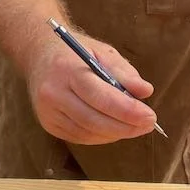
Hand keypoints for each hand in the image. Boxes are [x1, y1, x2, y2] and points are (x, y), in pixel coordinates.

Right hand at [28, 30, 156, 143]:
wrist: (39, 56)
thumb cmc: (75, 53)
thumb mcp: (102, 52)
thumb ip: (124, 73)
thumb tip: (145, 91)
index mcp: (67, 70)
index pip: (100, 96)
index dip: (127, 110)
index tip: (149, 116)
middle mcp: (53, 93)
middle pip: (94, 120)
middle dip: (125, 126)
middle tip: (148, 125)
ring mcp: (48, 112)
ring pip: (88, 133)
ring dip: (116, 134)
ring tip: (135, 127)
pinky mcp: (48, 124)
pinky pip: (80, 138)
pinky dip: (101, 136)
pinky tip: (114, 129)